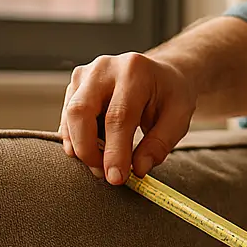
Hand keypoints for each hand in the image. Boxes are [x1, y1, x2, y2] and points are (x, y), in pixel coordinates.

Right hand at [59, 52, 196, 184]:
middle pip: (81, 112)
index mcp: (136, 71)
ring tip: (101, 165)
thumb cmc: (170, 95)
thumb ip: (160, 143)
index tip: (116, 178)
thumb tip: (139, 169)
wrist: (161, 74)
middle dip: (88, 150)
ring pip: (70, 116)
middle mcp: (105, 68)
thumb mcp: (179, 117)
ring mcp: (86, 74)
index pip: (118, 116)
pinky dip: (76, 138)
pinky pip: (67, 117)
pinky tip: (93, 150)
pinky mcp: (75, 85)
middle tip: (103, 174)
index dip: (115, 151)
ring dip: (81, 146)